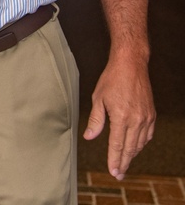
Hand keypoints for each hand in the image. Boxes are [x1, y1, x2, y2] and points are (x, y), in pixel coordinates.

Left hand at [83, 54, 155, 179]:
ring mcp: (146, 118)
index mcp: (121, 117)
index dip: (114, 160)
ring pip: (140, 143)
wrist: (131, 65)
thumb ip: (96, 120)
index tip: (113, 171)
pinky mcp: (152, 115)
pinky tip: (135, 147)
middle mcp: (137, 120)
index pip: (117, 145)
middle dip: (123, 163)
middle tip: (119, 175)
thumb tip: (89, 137)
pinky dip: (141, 144)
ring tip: (124, 163)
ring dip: (132, 155)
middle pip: (130, 148)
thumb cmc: (112, 79)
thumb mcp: (98, 99)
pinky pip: (148, 135)